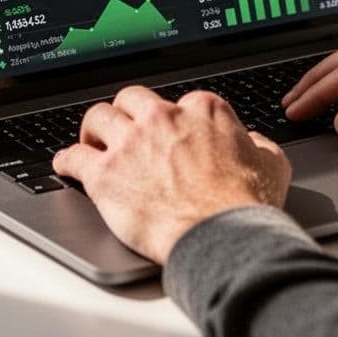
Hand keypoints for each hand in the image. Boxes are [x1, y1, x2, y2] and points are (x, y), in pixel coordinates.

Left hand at [53, 86, 291, 263]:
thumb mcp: (272, 164)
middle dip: (127, 112)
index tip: (169, 133)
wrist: (223, 237)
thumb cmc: (247, 206)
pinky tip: (65, 164)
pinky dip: (66, 160)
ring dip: (94, 129)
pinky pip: (73, 157)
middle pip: (131, 99)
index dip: (174, 120)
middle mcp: (163, 118)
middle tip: (125, 128)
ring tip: (92, 140)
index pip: (179, 102)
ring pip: (98, 117)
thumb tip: (252, 142)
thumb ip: (257, 145)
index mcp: (202, 110)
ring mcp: (131, 144)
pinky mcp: (105, 175)